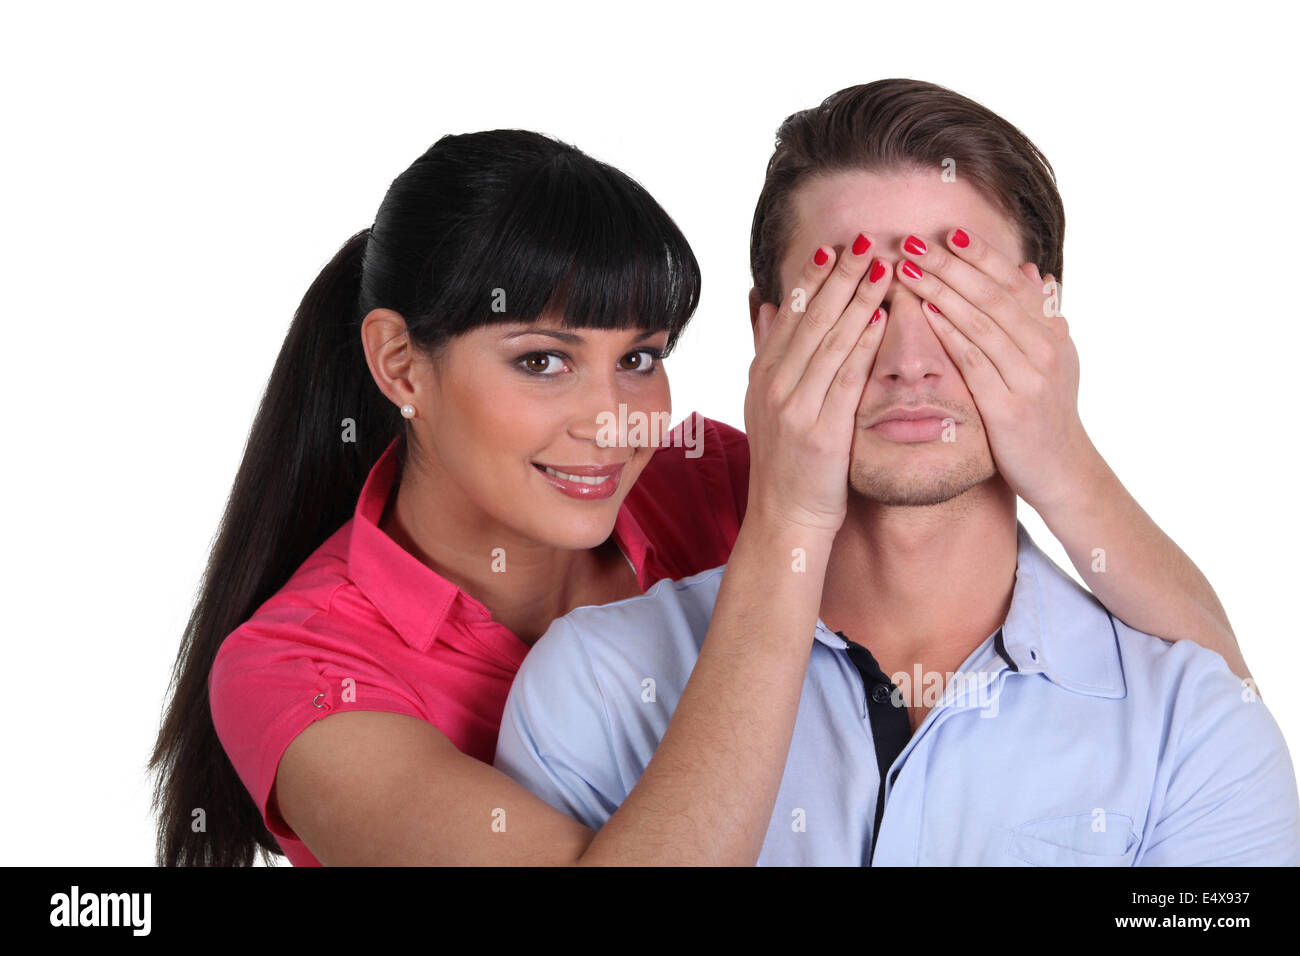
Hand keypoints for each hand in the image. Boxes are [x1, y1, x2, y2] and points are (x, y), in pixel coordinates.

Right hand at [746, 235, 892, 532]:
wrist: (784, 517)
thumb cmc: (785, 462)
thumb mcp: (764, 401)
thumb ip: (766, 351)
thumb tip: (763, 303)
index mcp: (763, 374)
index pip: (790, 314)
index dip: (813, 278)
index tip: (834, 247)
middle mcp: (774, 385)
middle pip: (810, 319)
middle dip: (840, 276)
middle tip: (865, 240)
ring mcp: (795, 408)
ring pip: (829, 341)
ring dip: (857, 299)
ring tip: (881, 266)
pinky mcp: (820, 432)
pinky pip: (845, 379)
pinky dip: (862, 346)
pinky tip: (880, 319)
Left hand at [895, 227, 1095, 512]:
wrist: (1062, 471)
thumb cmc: (1047, 414)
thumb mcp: (1053, 361)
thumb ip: (1040, 317)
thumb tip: (1033, 272)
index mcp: (1051, 333)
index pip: (1011, 283)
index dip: (980, 255)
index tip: (948, 232)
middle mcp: (1044, 349)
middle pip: (991, 294)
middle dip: (950, 264)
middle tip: (912, 241)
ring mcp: (1029, 378)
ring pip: (981, 322)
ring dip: (942, 290)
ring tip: (908, 267)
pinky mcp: (1009, 407)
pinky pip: (975, 362)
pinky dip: (950, 333)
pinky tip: (926, 312)